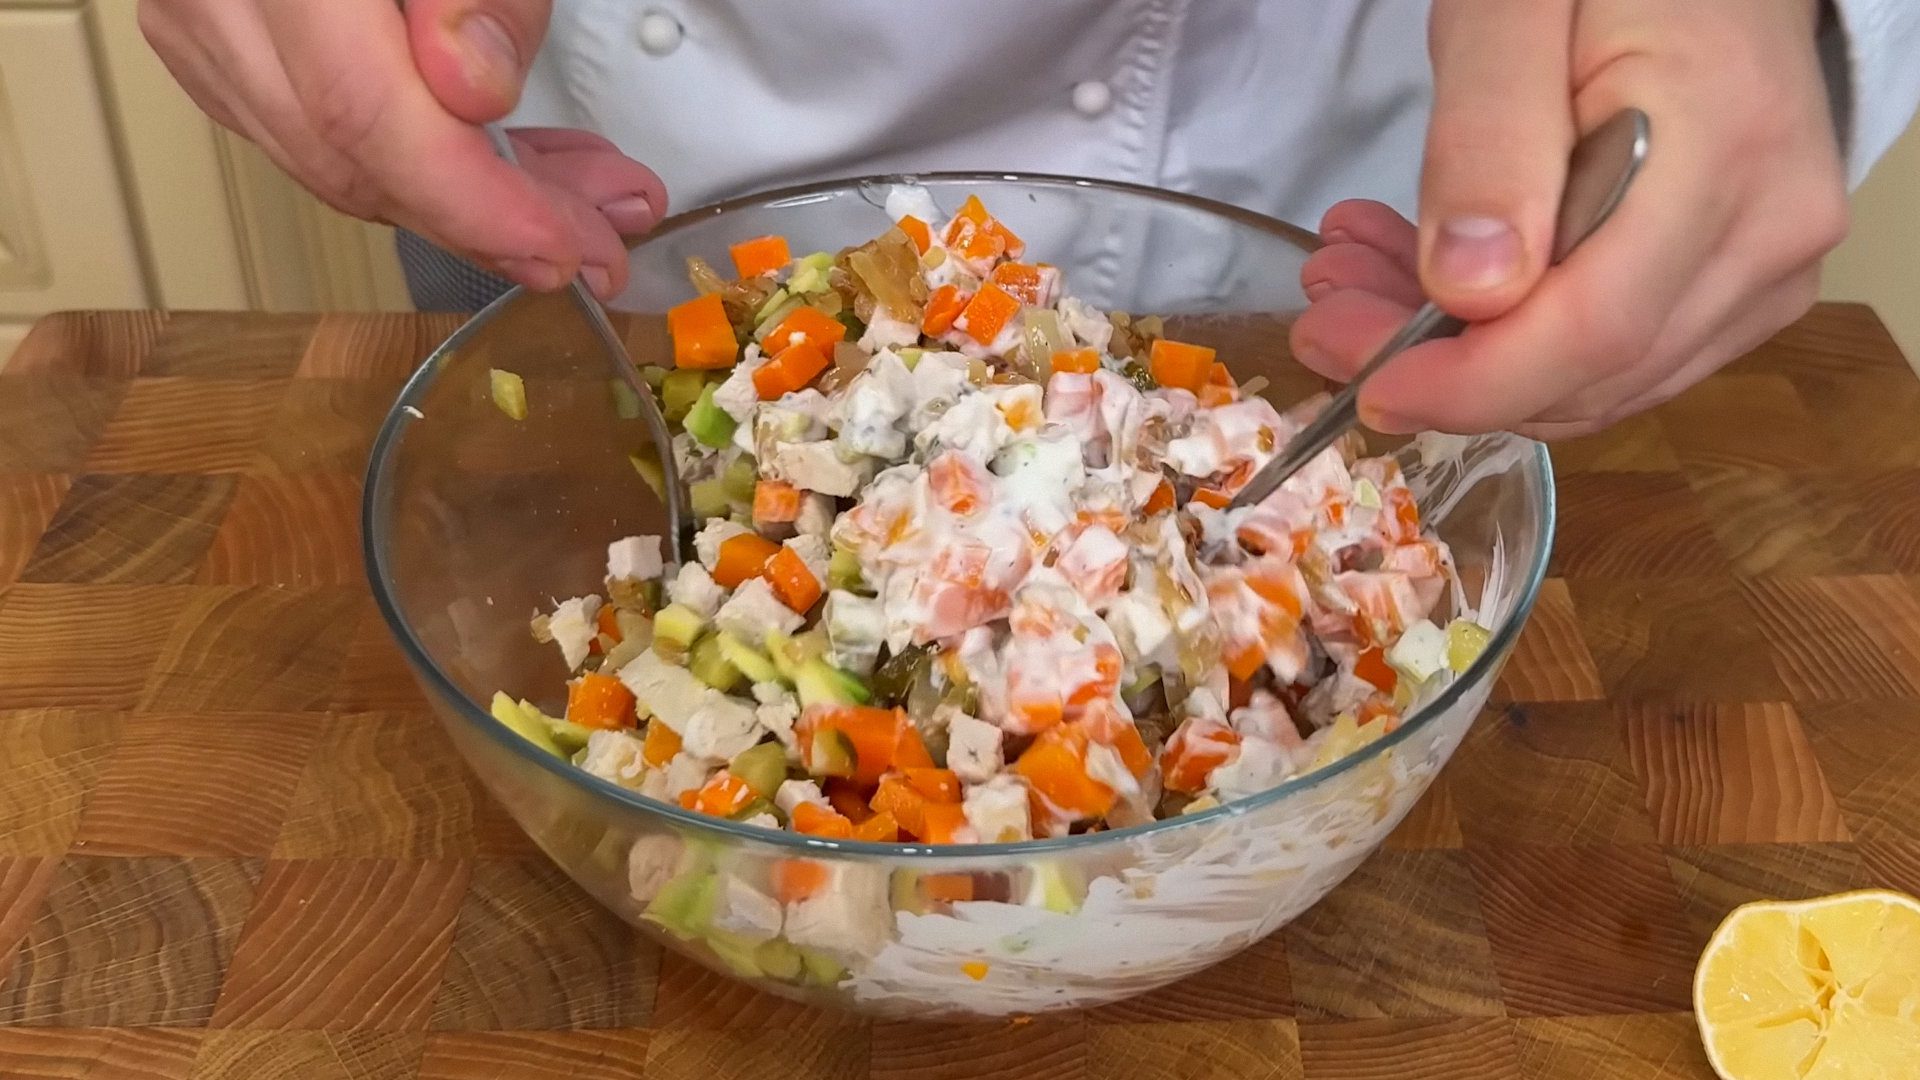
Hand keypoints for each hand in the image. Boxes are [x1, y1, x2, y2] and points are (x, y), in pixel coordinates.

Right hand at [138, 0, 666, 297]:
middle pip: (347, 157)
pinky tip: (502, 159)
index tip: (567, 244)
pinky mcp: (211, 37)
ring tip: (577, 194)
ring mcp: (195, 21)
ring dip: (466, 197)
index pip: (362, 115)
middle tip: (601, 233)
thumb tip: (472, 89)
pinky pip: (313, 132)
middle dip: (492, 218)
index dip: (474, 203)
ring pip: (331, 160)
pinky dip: (415, 160)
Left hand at [1290, 0, 1848, 437]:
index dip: (1469, 385)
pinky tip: (1433, 277)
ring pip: (1596, 381)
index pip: (1594, 330)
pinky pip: (1621, 355)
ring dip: (1463, 357)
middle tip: (1328, 307)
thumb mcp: (1510, 13)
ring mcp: (1770, 268)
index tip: (1362, 383)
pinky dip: (1514, 341)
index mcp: (1724, 154)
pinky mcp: (1748, 283)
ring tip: (1362, 276)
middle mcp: (1771, 236)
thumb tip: (1473, 290)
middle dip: (1441, 370)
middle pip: (1589, 372)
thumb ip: (1490, 139)